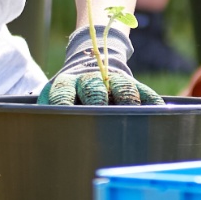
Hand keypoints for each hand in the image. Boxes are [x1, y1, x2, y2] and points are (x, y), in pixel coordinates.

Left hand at [37, 23, 163, 105]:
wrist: (89, 62)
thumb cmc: (69, 96)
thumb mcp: (56, 100)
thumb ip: (52, 113)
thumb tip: (42, 136)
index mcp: (65, 84)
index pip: (61, 93)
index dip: (62, 103)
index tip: (63, 114)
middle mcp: (88, 80)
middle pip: (92, 88)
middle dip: (95, 99)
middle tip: (99, 110)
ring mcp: (110, 80)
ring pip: (119, 87)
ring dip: (125, 97)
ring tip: (132, 109)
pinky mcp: (130, 82)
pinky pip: (143, 90)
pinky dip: (150, 99)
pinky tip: (158, 108)